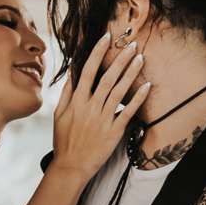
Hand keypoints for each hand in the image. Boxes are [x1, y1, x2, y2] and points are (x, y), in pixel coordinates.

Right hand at [51, 37, 148, 177]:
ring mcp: (103, 118)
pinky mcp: (114, 131)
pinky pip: (128, 111)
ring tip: (140, 58)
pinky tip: (146, 86)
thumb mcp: (59, 115)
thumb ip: (66, 93)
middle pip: (107, 77)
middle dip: (120, 59)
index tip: (107, 38)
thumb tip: (72, 74)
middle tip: (132, 45)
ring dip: (131, 73)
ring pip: (119, 91)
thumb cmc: (64, 140)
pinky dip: (138, 98)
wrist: (71, 166)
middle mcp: (90, 107)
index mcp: (76, 101)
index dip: (98, 53)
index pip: (87, 70)